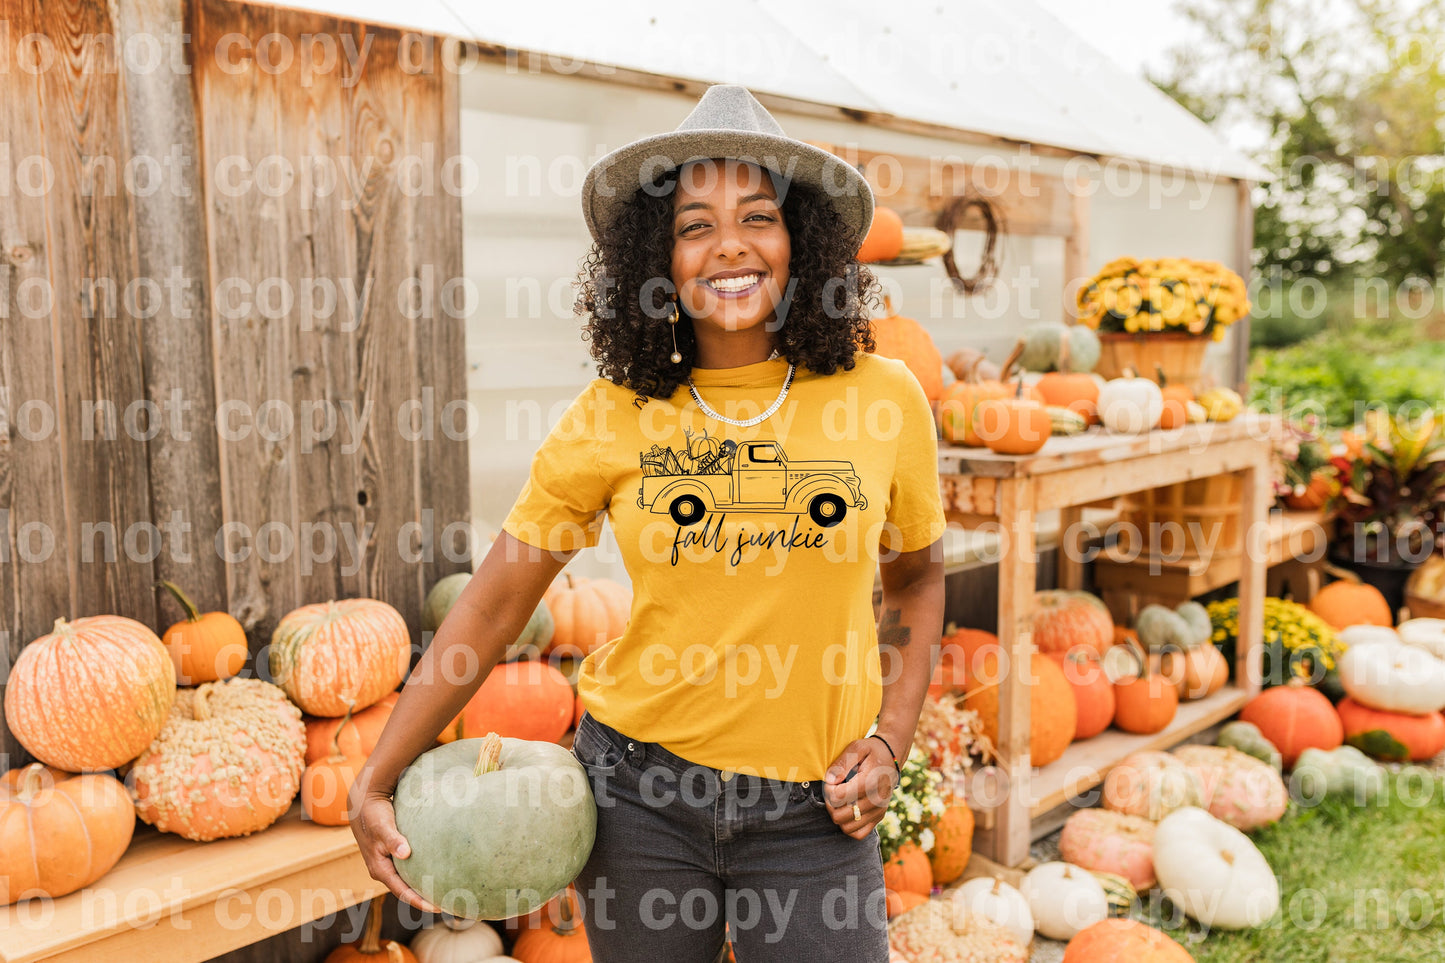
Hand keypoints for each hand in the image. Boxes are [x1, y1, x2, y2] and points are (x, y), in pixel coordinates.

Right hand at [350, 788, 441, 913]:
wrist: (364, 802)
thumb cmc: (374, 815)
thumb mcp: (382, 827)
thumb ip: (393, 840)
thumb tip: (406, 854)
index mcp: (379, 869)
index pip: (402, 892)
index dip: (419, 902)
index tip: (437, 908)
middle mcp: (383, 870)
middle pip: (406, 890)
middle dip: (424, 899)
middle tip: (447, 903)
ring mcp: (387, 863)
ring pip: (408, 880)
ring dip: (423, 886)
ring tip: (444, 891)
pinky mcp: (393, 854)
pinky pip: (409, 868)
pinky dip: (421, 872)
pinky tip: (436, 870)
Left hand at [822, 737, 899, 839]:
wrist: (891, 757)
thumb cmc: (871, 751)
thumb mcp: (856, 748)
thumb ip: (842, 763)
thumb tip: (830, 781)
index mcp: (869, 783)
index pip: (837, 797)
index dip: (828, 788)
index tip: (832, 779)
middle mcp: (876, 801)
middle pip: (839, 815)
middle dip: (830, 803)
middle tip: (833, 790)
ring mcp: (878, 811)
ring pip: (847, 827)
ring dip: (838, 815)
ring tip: (840, 800)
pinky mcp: (879, 818)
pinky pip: (858, 833)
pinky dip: (849, 826)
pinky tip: (847, 810)